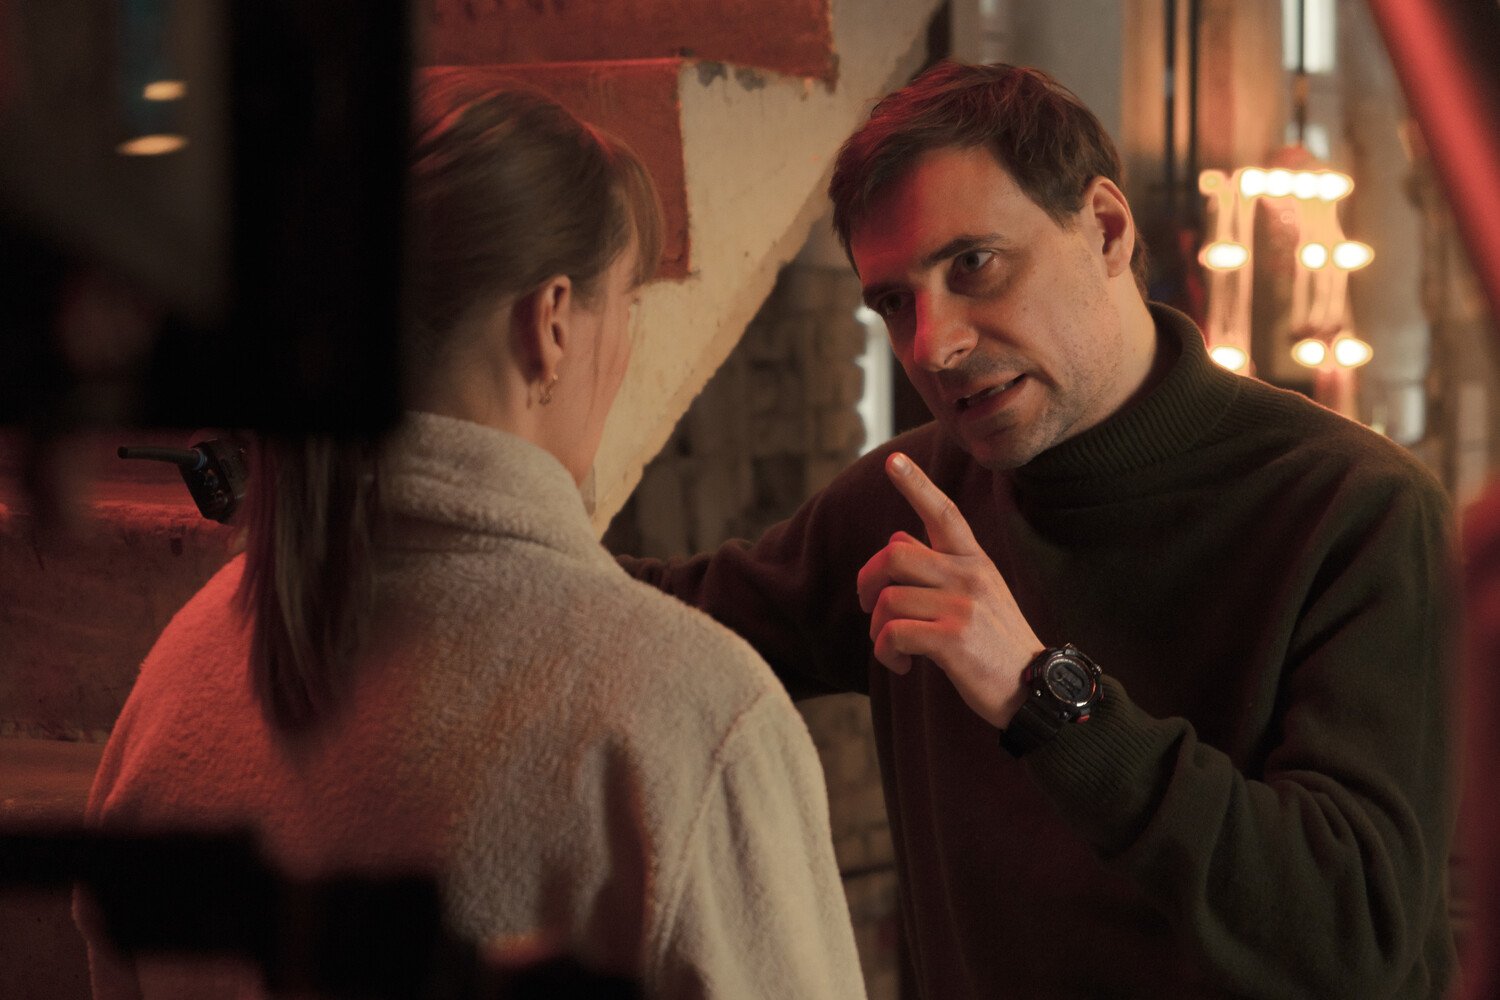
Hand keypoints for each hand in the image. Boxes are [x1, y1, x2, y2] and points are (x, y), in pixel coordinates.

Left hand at [856, 452, 1042, 727]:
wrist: (1035, 690)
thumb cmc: (995, 643)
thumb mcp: (976, 594)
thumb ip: (938, 566)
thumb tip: (896, 539)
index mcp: (974, 561)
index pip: (943, 513)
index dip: (916, 485)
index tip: (892, 461)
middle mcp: (969, 575)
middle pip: (893, 556)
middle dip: (867, 581)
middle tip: (868, 606)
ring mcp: (962, 606)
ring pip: (888, 600)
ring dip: (877, 630)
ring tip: (893, 649)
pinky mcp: (952, 639)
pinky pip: (893, 634)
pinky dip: (886, 653)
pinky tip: (902, 666)